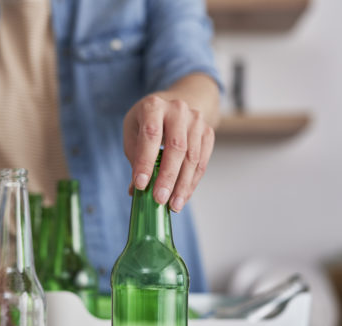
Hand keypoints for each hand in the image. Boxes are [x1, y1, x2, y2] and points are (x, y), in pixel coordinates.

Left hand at [123, 93, 214, 212]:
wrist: (176, 104)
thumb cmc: (148, 121)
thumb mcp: (133, 131)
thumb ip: (134, 158)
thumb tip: (135, 191)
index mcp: (154, 106)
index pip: (151, 135)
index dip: (146, 161)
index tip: (141, 185)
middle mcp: (178, 109)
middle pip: (176, 147)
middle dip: (168, 177)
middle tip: (160, 200)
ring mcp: (196, 120)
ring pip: (192, 157)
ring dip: (183, 185)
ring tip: (173, 205)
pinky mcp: (208, 132)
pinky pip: (202, 162)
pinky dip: (192, 182)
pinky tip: (183, 196)